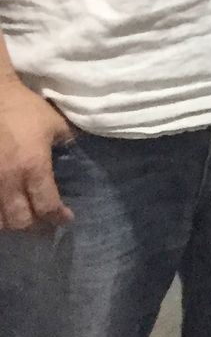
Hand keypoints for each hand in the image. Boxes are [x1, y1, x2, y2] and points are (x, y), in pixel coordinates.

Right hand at [0, 78, 74, 232]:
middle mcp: (8, 181)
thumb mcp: (56, 124)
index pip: (47, 205)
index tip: (66, 218)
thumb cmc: (24, 109)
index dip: (58, 217)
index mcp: (33, 167)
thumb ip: (67, 143)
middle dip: (35, 227)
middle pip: (20, 221)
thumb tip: (78, 154)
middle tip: (45, 225)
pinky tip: (2, 211)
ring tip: (22, 220)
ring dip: (11, 223)